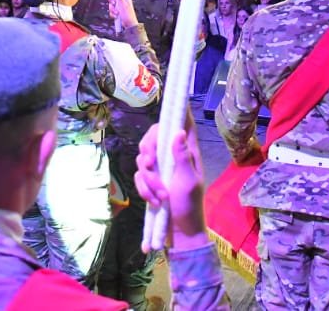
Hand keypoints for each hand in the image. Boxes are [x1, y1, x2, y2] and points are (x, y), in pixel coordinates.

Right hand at [109, 0, 138, 29]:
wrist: (129, 26)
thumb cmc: (128, 16)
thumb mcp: (123, 7)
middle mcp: (123, 1)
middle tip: (113, 3)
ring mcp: (120, 6)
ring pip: (112, 3)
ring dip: (112, 9)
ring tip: (116, 13)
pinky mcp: (118, 11)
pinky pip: (112, 9)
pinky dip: (112, 13)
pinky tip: (116, 16)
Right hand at [135, 110, 206, 248]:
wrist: (180, 232)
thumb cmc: (189, 205)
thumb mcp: (188, 181)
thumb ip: (182, 157)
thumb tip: (179, 131)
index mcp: (188, 151)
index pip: (182, 123)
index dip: (176, 109)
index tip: (171, 97)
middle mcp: (172, 154)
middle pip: (153, 136)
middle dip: (148, 152)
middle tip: (151, 165)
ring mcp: (160, 167)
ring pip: (143, 158)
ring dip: (148, 179)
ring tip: (160, 195)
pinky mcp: (149, 180)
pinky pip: (138, 176)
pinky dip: (144, 189)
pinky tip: (154, 201)